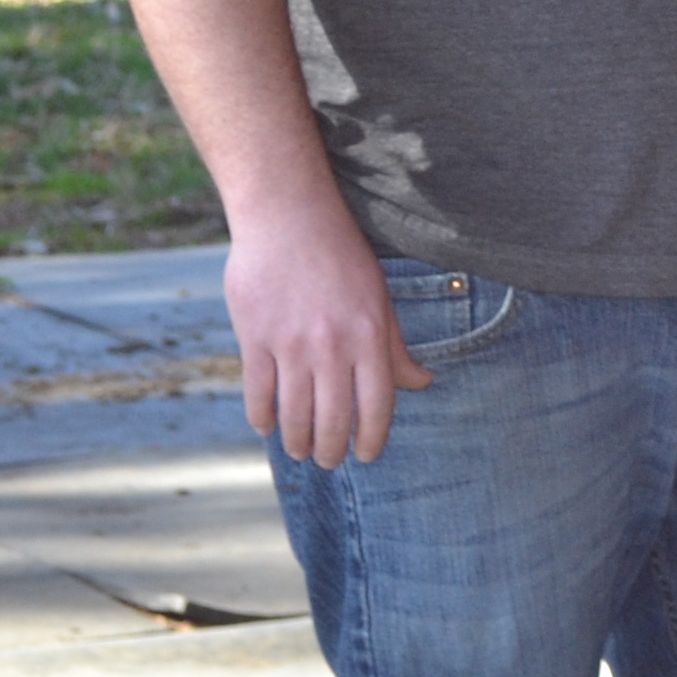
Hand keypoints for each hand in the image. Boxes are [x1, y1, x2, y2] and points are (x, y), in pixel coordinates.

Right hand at [224, 193, 432, 468]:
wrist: (288, 216)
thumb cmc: (341, 255)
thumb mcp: (379, 297)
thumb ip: (395, 347)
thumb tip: (421, 383)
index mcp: (370, 334)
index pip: (377, 404)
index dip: (372, 438)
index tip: (366, 455)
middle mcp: (333, 344)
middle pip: (332, 418)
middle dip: (331, 449)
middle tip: (329, 461)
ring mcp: (291, 343)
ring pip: (294, 413)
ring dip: (297, 441)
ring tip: (301, 451)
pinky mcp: (254, 338)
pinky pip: (258, 393)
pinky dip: (263, 417)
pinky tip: (268, 427)